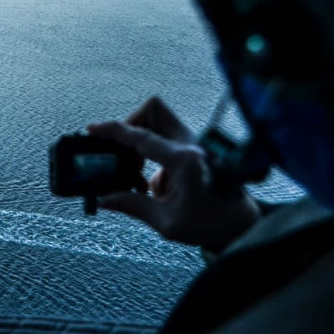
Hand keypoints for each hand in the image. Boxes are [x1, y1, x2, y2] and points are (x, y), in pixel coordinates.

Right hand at [87, 96, 259, 252]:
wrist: (240, 223)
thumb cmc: (211, 223)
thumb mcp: (167, 222)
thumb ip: (133, 206)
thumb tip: (104, 198)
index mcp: (185, 160)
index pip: (142, 136)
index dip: (114, 131)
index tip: (93, 129)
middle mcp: (191, 144)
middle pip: (154, 110)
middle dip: (132, 124)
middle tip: (120, 150)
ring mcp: (194, 143)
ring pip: (160, 120)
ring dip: (141, 137)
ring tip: (135, 171)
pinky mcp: (194, 148)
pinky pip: (165, 138)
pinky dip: (150, 152)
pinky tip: (149, 181)